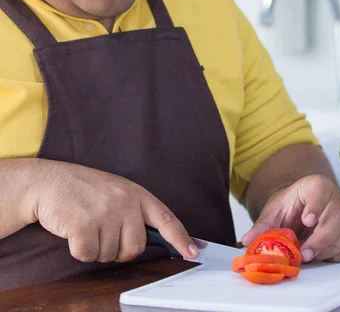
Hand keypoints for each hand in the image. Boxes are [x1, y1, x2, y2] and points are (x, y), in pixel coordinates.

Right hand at [26, 160, 197, 263]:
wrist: (49, 181)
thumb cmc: (84, 190)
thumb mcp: (116, 192)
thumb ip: (135, 211)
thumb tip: (158, 239)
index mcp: (136, 193)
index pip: (166, 219)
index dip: (181, 238)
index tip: (194, 252)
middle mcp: (125, 201)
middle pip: (135, 248)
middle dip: (118, 249)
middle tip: (102, 230)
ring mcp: (105, 212)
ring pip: (110, 255)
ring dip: (96, 247)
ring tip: (86, 224)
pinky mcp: (84, 224)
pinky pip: (88, 255)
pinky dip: (79, 249)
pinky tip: (73, 230)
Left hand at [241, 174, 339, 262]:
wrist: (300, 210)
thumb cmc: (289, 207)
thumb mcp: (273, 212)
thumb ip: (262, 225)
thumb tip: (247, 240)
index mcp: (317, 185)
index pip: (321, 190)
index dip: (316, 205)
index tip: (307, 221)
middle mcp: (336, 197)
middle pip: (335, 218)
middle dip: (319, 239)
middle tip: (304, 254)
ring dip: (325, 251)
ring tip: (306, 255)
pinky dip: (335, 256)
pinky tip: (320, 255)